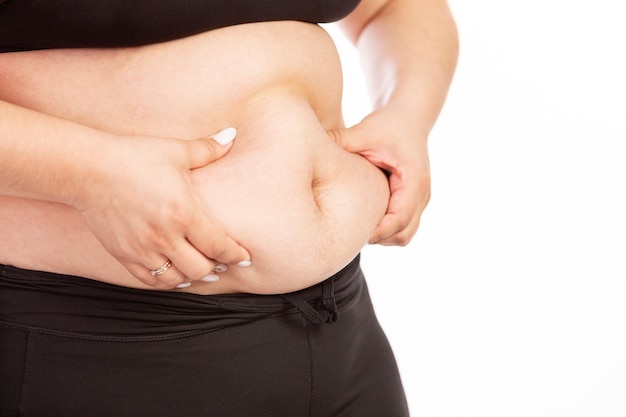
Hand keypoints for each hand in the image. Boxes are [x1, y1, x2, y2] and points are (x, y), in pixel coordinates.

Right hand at [75, 127, 250, 288]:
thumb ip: (207, 149)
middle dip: (215, 267)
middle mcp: (166, 237)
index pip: (219, 245)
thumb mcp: (176, 151)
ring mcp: (143, 249)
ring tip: (199, 269)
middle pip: (201, 268)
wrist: (88, 169)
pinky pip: (150, 281)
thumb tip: (231, 136)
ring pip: (176, 279)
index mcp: (184, 213)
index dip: (235, 254)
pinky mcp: (124, 254)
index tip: (244, 257)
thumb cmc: (134, 157)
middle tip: (221, 261)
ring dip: (191, 276)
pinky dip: (166, 282)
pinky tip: (174, 275)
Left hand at [329, 109, 430, 245]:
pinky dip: (386, 231)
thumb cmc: (387, 125)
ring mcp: (421, 200)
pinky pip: (403, 228)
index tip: (352, 235)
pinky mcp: (414, 202)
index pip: (399, 219)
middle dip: (377, 239)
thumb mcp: (363, 131)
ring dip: (382, 237)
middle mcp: (422, 194)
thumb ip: (340, 141)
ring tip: (355, 230)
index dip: (377, 231)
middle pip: (403, 234)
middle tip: (348, 236)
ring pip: (404, 236)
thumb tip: (309, 151)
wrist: (409, 118)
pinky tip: (364, 222)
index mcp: (414, 180)